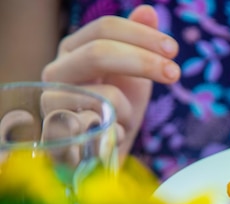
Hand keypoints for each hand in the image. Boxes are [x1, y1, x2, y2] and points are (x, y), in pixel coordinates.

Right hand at [41, 5, 180, 159]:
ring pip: (103, 95)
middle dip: (143, 61)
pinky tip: (113, 137)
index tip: (173, 51)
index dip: (141, 35)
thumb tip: (149, 10)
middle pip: (99, 52)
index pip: (105, 28)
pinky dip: (117, 133)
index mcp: (74, 49)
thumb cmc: (115, 113)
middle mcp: (56, 70)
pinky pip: (99, 128)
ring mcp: (51, 101)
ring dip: (127, 110)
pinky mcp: (55, 132)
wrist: (98, 158)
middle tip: (174, 73)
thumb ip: (139, 44)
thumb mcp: (134, 78)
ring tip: (124, 120)